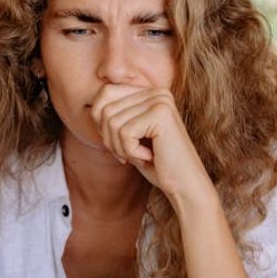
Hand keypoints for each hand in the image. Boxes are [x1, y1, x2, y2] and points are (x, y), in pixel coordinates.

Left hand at [89, 84, 214, 203]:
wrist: (185, 185)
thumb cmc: (157, 163)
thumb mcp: (130, 136)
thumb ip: (114, 117)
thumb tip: (91, 107)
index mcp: (149, 92)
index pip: (105, 94)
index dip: (102, 123)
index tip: (118, 143)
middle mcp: (156, 92)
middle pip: (105, 109)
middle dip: (110, 138)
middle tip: (128, 154)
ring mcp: (160, 101)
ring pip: (112, 122)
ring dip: (120, 147)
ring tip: (140, 156)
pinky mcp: (160, 115)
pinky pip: (124, 133)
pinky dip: (130, 152)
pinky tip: (149, 156)